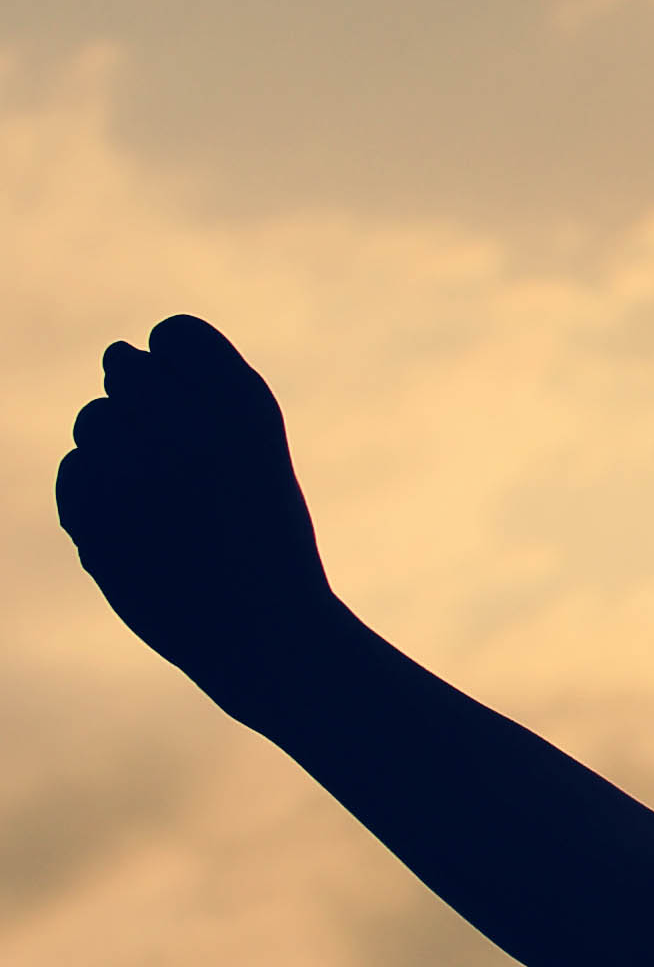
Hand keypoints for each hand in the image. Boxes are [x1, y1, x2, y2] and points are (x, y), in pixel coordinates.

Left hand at [57, 316, 337, 696]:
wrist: (264, 633)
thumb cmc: (266, 534)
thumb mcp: (255, 448)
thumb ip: (198, 391)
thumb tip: (116, 357)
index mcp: (241, 405)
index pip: (174, 333)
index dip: (182, 367)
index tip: (203, 408)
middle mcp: (182, 427)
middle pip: (124, 365)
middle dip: (143, 401)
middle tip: (179, 457)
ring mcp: (128, 469)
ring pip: (92, 418)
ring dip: (118, 446)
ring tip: (166, 498)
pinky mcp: (88, 510)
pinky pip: (74, 469)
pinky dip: (100, 494)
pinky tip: (142, 529)